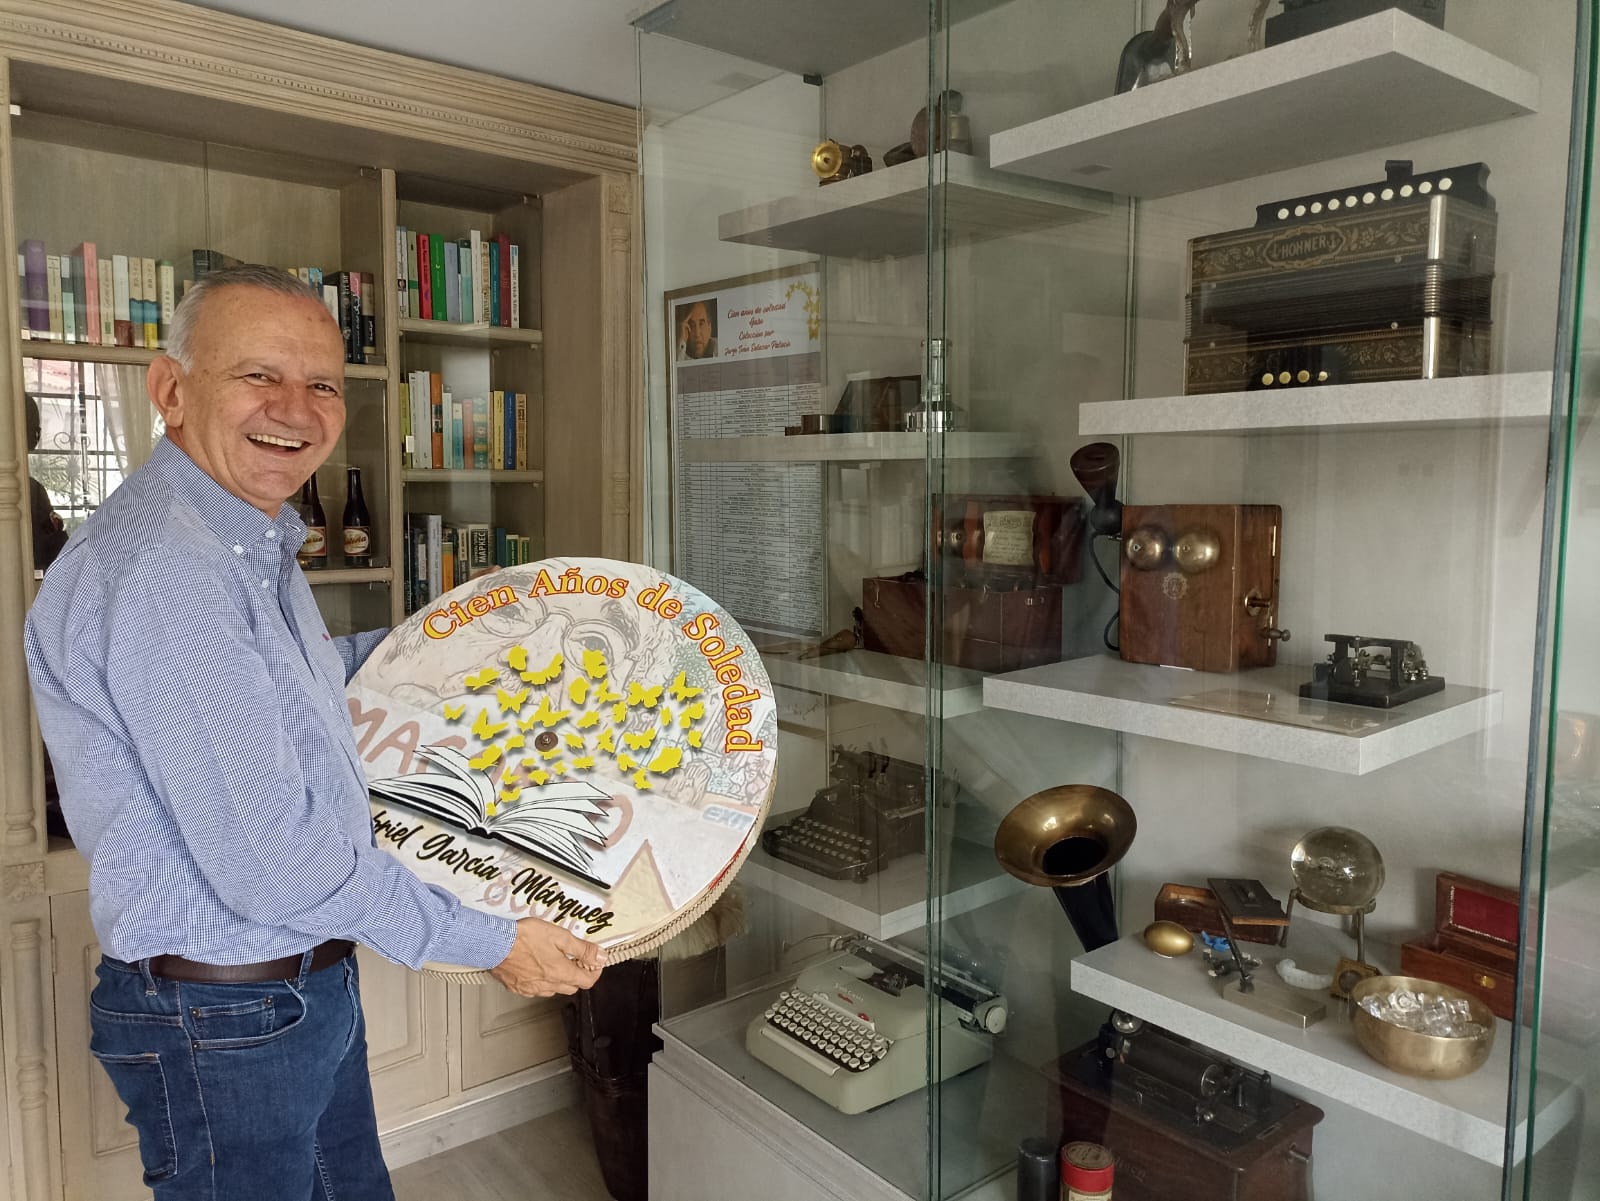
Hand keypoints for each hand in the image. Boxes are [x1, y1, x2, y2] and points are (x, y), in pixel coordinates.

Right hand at [489, 917, 605, 997]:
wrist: (494, 944)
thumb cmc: (524, 937)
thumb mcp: (559, 936)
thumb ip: (582, 949)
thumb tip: (601, 956)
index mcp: (561, 973)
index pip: (588, 981)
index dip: (594, 970)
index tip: (593, 960)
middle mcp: (548, 985)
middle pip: (572, 987)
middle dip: (577, 974)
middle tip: (573, 957)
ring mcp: (532, 989)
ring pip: (554, 989)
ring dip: (559, 978)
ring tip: (552, 959)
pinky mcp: (518, 989)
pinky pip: (536, 989)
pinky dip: (541, 980)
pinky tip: (536, 966)